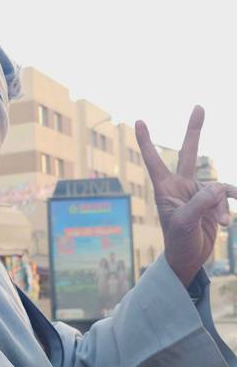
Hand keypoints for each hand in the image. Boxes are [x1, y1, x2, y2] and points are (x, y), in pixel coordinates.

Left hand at [135, 106, 236, 286]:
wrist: (189, 259)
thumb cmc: (178, 242)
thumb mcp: (185, 224)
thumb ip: (201, 203)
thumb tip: (219, 186)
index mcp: (165, 189)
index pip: (154, 161)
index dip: (146, 141)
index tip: (138, 121)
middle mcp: (181, 186)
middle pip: (188, 153)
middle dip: (194, 131)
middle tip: (199, 106)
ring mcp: (197, 193)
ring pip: (216, 188)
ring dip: (221, 205)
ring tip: (221, 224)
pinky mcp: (212, 202)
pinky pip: (226, 195)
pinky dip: (231, 204)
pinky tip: (230, 219)